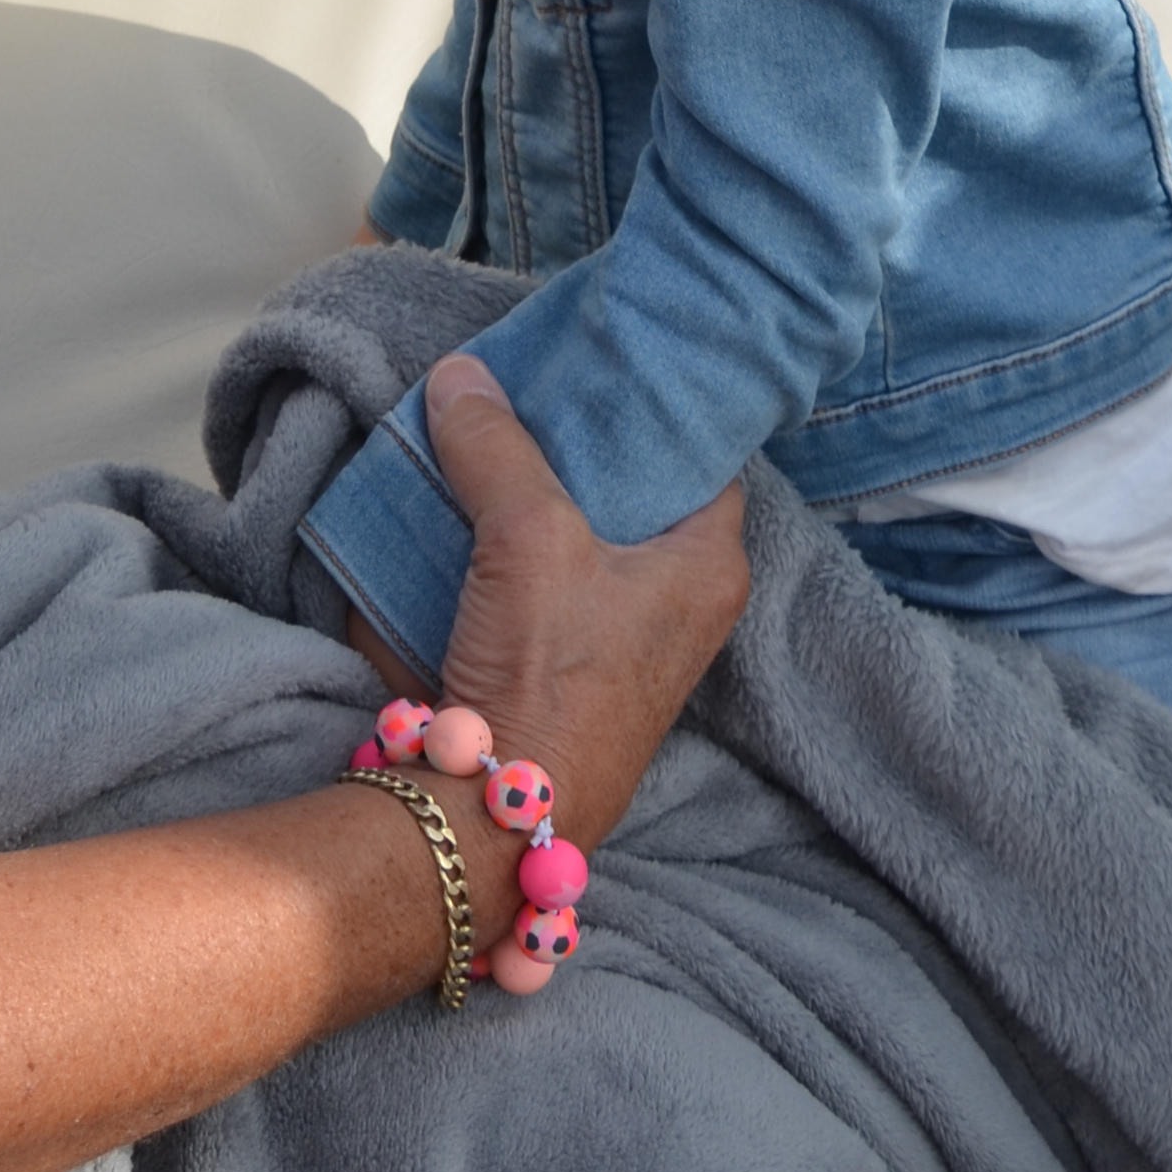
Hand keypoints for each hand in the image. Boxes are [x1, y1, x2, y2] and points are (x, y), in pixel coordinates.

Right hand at [408, 352, 745, 853]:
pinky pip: (556, 578)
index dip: (662, 403)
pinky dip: (522, 541)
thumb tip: (462, 374)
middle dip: (589, 442)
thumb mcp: (526, 539)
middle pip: (642, 492)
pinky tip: (478, 503)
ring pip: (592, 535)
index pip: (704, 452)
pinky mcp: (574, 666)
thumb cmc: (547, 678)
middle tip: (542, 381)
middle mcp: (684, 603)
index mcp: (709, 564)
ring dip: (546, 492)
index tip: (610, 358)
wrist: (492, 814)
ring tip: (503, 427)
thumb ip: (496, 447)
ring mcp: (628, 639)